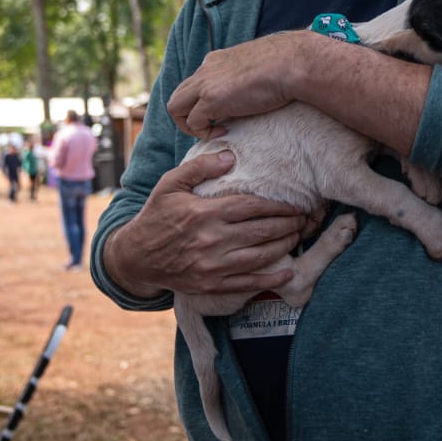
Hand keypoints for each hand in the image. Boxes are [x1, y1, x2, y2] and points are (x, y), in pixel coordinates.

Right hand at [106, 150, 308, 298]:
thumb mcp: (171, 184)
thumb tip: (231, 156)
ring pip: (259, 256)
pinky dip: (271, 279)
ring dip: (285, 246)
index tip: (295, 204)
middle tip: (305, 218)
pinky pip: (247, 283)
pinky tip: (288, 271)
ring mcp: (212, 265)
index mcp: (204, 213)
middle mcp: (211, 240)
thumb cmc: (156, 215)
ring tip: (299, 235)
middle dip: (289, 224)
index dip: (278, 206)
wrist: (136, 257)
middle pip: (261, 231)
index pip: (251, 207)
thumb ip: (200, 167)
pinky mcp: (211, 285)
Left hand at [167, 31, 312, 137]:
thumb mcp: (259, 66)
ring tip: (212, 132)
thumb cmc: (286, 64)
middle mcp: (206, 69)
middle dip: (188, 114)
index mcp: (216, 59)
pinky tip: (224, 133)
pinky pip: (192, 122)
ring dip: (189, 125)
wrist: (292, 63)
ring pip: (175, 107)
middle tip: (211, 127)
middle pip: (179, 95)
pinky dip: (203, 133)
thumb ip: (247, 75)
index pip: (196, 82)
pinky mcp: (211, 99)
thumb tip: (255, 88)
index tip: (223, 113)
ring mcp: (206, 84)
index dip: (203, 101)